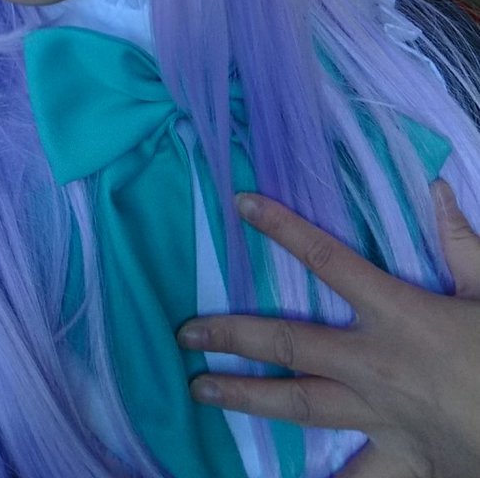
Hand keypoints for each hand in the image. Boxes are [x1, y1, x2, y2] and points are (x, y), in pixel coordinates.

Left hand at [176, 182, 479, 477]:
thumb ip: (460, 243)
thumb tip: (440, 188)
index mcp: (397, 313)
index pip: (327, 259)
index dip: (282, 228)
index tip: (241, 204)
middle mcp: (373, 363)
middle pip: (289, 344)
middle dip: (233, 336)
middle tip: (186, 333)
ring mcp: (379, 415)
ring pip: (300, 407)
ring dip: (246, 400)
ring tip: (200, 392)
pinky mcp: (398, 459)